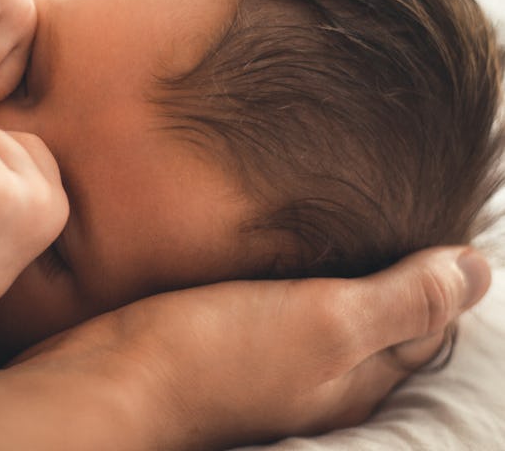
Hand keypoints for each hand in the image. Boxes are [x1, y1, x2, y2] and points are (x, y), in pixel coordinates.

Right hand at [10, 246, 490, 448]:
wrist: (116, 378)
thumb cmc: (217, 355)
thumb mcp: (325, 323)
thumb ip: (402, 300)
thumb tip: (479, 269)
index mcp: (358, 375)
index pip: (428, 323)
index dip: (443, 273)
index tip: (444, 218)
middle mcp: (325, 375)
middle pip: (385, 319)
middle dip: (402, 270)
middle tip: (404, 206)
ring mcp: (278, 360)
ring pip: (335, 308)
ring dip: (352, 267)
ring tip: (358, 216)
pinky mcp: (235, 340)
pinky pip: (288, 303)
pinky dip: (303, 272)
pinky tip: (290, 244)